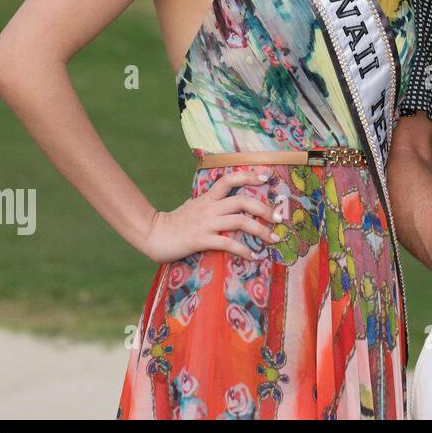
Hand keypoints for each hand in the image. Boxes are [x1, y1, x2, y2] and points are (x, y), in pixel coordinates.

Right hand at [138, 170, 280, 263]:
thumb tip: (219, 197)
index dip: (249, 176)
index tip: (267, 177)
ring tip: (273, 238)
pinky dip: (244, 250)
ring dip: (260, 230)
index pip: (230, 180)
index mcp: (207, 198)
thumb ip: (208, 201)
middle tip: (278, 218)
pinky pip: (228, 244)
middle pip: (242, 201)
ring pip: (239, 221)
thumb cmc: (174, 221)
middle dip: (264, 208)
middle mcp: (209, 208)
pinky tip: (254, 256)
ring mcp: (206, 223)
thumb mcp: (192, 205)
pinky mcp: (201, 240)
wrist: (152, 235)